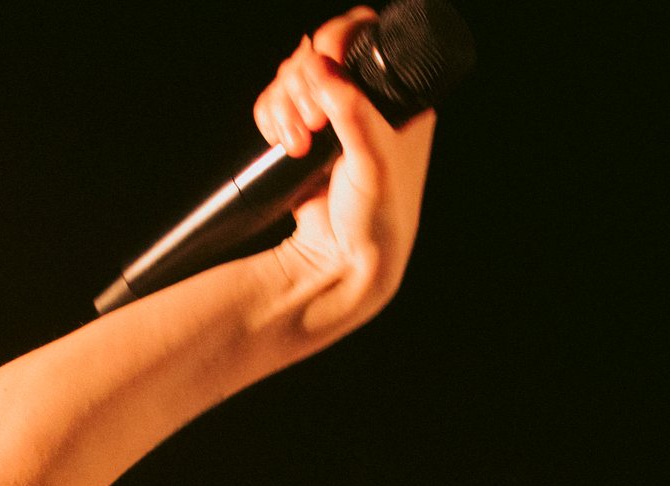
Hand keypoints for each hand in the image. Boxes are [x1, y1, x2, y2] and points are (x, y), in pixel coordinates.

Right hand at [251, 9, 435, 313]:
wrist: (343, 263)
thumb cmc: (378, 220)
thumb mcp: (374, 164)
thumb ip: (353, 114)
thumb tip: (324, 69)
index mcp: (400, 99)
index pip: (364, 38)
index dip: (336, 44)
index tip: (324, 71)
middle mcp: (366, 102)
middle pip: (318, 53)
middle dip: (303, 84)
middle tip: (312, 123)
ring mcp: (332, 117)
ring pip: (293, 77)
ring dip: (284, 103)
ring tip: (297, 143)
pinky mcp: (304, 133)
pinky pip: (275, 102)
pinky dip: (270, 116)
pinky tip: (282, 142)